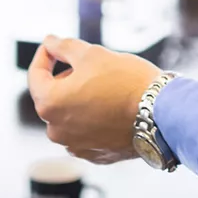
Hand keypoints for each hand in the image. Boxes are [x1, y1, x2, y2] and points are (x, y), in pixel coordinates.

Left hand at [28, 36, 162, 164]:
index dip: (45, 55)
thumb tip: (49, 42)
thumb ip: (63, 46)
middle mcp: (56, 130)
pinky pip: (86, 131)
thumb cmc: (126, 81)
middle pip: (54, 96)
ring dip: (80, 99)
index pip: (36, 75)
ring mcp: (76, 145)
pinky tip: (112, 107)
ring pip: (70, 115)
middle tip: (90, 65)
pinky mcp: (95, 155)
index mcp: (49, 104)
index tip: (54, 46)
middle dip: (66, 79)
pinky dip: (93, 119)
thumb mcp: (92, 53)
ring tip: (105, 87)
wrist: (161, 112)